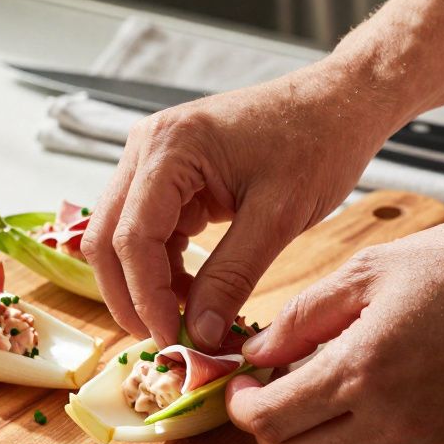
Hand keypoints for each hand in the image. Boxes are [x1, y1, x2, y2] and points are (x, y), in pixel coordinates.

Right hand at [81, 61, 397, 349]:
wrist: (337, 103)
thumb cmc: (316, 143)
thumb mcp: (277, 218)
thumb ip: (232, 277)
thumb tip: (198, 333)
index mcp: (169, 148)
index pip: (131, 237)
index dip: (144, 297)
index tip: (171, 339)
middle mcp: (146, 147)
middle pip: (106, 238)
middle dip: (130, 296)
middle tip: (165, 340)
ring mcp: (151, 158)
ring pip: (121, 237)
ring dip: (146, 283)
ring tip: (187, 319)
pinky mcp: (165, 173)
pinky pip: (146, 229)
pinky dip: (163, 266)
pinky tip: (195, 290)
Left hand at [226, 217, 443, 443]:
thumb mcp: (372, 268)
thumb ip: (304, 315)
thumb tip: (259, 351)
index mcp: (364, 369)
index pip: (271, 418)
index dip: (240, 407)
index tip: (239, 386)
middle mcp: (392, 419)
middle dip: (264, 433)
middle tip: (264, 397)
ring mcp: (425, 442)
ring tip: (307, 403)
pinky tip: (354, 408)